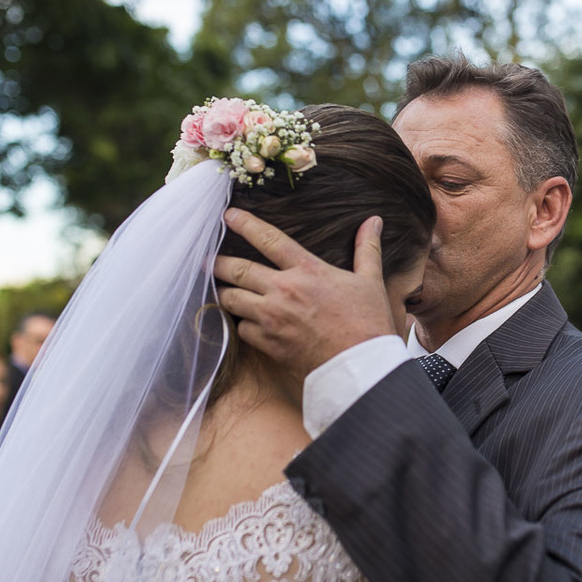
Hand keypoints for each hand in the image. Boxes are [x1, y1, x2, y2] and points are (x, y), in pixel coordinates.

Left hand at [214, 209, 395, 379]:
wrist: (360, 366)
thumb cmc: (368, 324)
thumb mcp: (371, 280)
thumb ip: (367, 248)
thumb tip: (373, 221)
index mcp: (308, 270)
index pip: (269, 239)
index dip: (245, 224)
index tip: (228, 216)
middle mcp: (285, 290)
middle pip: (238, 270)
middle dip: (218, 262)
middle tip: (207, 259)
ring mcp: (273, 318)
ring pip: (232, 299)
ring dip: (225, 292)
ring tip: (221, 289)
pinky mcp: (269, 343)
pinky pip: (242, 329)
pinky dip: (241, 323)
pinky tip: (244, 320)